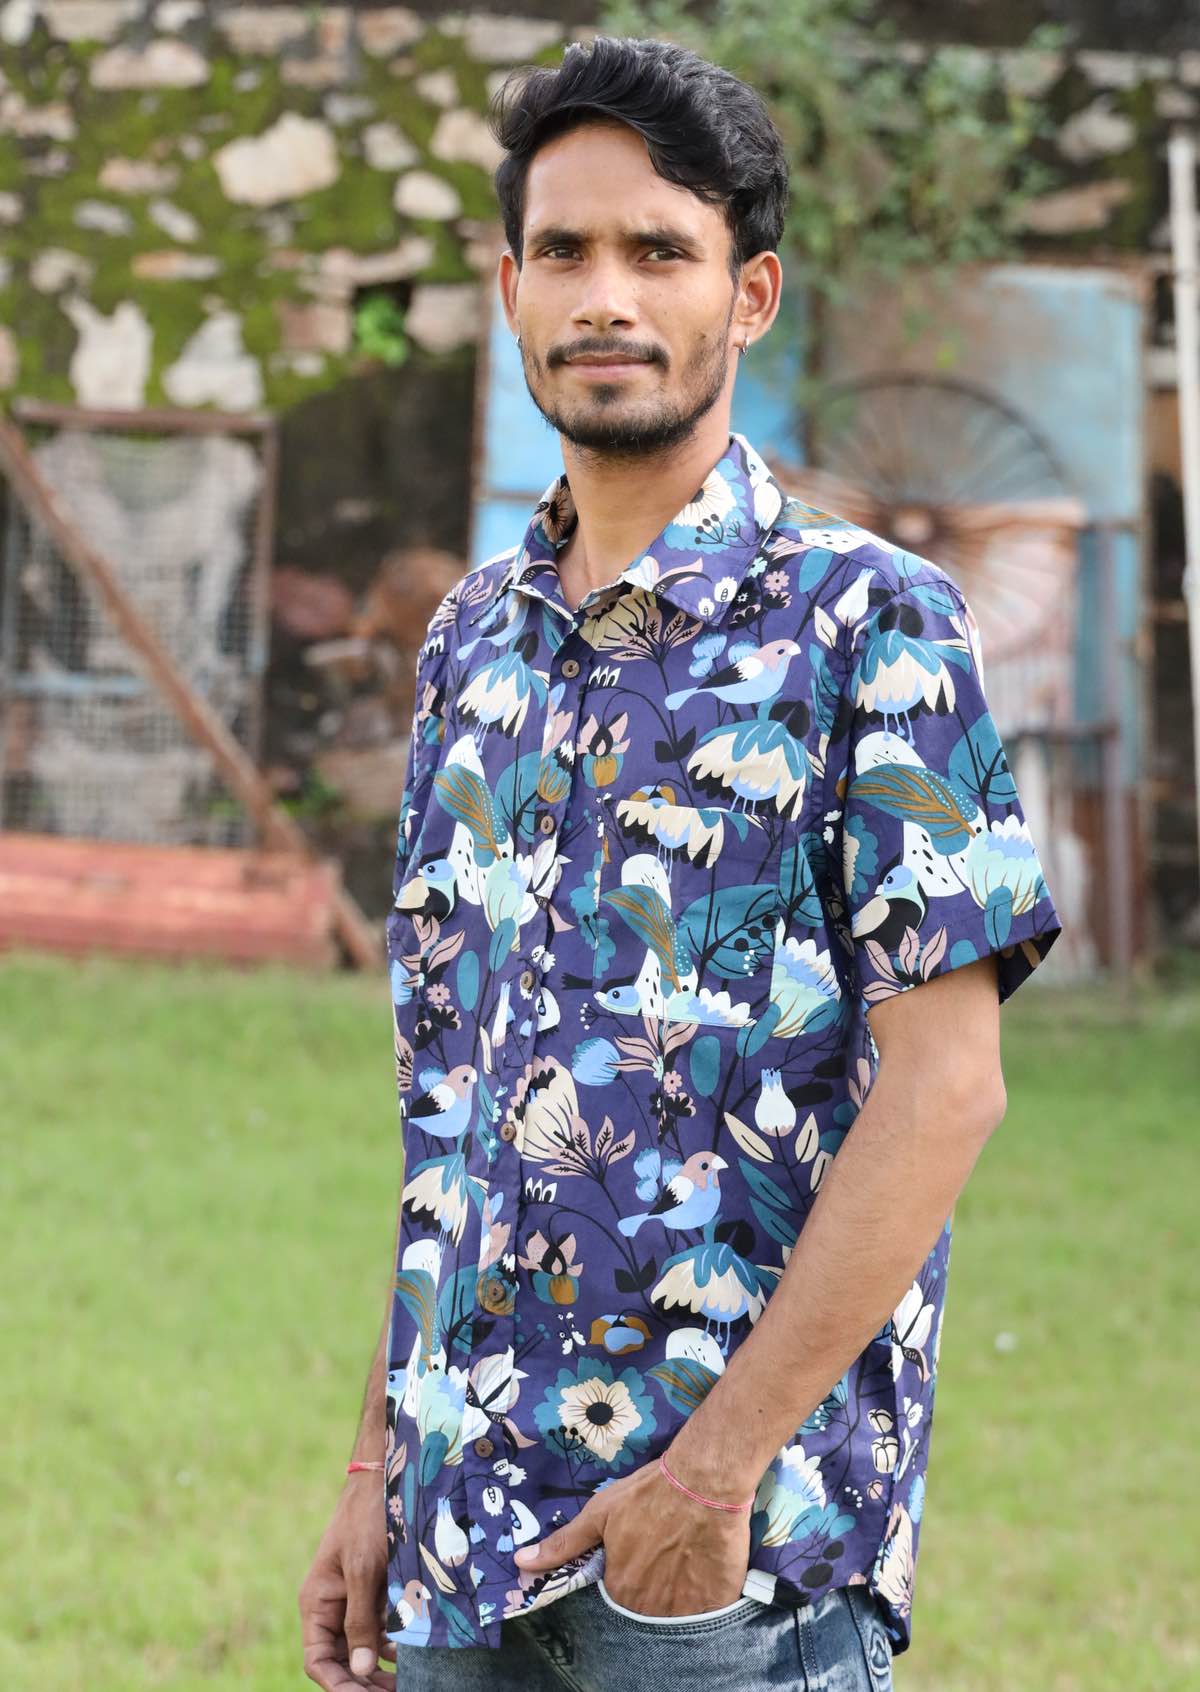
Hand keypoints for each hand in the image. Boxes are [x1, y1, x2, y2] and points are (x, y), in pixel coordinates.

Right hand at [299, 1472, 396, 1689]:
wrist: (387, 1477)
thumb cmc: (368, 1518)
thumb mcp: (362, 1569)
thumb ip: (359, 1620)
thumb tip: (359, 1670)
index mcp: (317, 1603)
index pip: (318, 1661)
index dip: (338, 1686)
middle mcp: (332, 1606)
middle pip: (342, 1661)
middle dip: (364, 1682)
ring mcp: (355, 1599)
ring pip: (363, 1649)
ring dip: (382, 1669)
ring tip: (408, 1684)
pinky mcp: (376, 1591)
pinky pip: (381, 1629)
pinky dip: (394, 1645)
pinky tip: (413, 1656)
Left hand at [513, 1450, 751, 1616]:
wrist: (704, 1479)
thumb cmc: (649, 1493)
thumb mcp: (601, 1512)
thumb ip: (564, 1543)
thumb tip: (521, 1562)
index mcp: (620, 1587)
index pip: (619, 1593)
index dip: (629, 1569)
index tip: (641, 1547)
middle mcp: (650, 1607)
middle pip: (647, 1605)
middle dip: (653, 1582)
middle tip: (664, 1548)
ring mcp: (685, 1608)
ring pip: (676, 1610)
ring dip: (679, 1590)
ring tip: (685, 1554)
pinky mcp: (716, 1602)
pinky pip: (708, 1610)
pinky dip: (707, 1593)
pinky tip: (705, 1564)